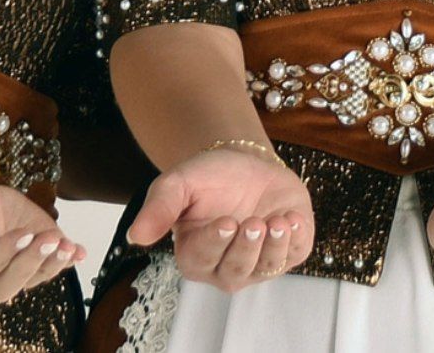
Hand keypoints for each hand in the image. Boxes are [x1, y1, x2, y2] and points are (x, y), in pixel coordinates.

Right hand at [0, 177, 87, 301]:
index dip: (5, 253)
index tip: (22, 232)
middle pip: (13, 282)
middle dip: (32, 262)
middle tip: (47, 239)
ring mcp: (18, 265)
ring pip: (37, 275)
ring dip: (54, 262)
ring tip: (68, 246)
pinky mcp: (35, 251)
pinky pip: (53, 262)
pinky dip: (69, 258)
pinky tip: (80, 252)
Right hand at [126, 146, 314, 292]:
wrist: (245, 163)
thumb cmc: (208, 178)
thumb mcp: (177, 184)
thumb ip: (158, 208)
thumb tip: (136, 236)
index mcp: (195, 255)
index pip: (203, 259)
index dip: (215, 243)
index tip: (225, 222)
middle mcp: (226, 267)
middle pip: (236, 270)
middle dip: (247, 247)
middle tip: (253, 221)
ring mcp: (259, 262)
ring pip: (267, 267)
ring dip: (275, 246)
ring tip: (279, 222)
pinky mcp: (288, 251)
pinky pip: (294, 254)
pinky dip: (297, 239)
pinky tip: (294, 219)